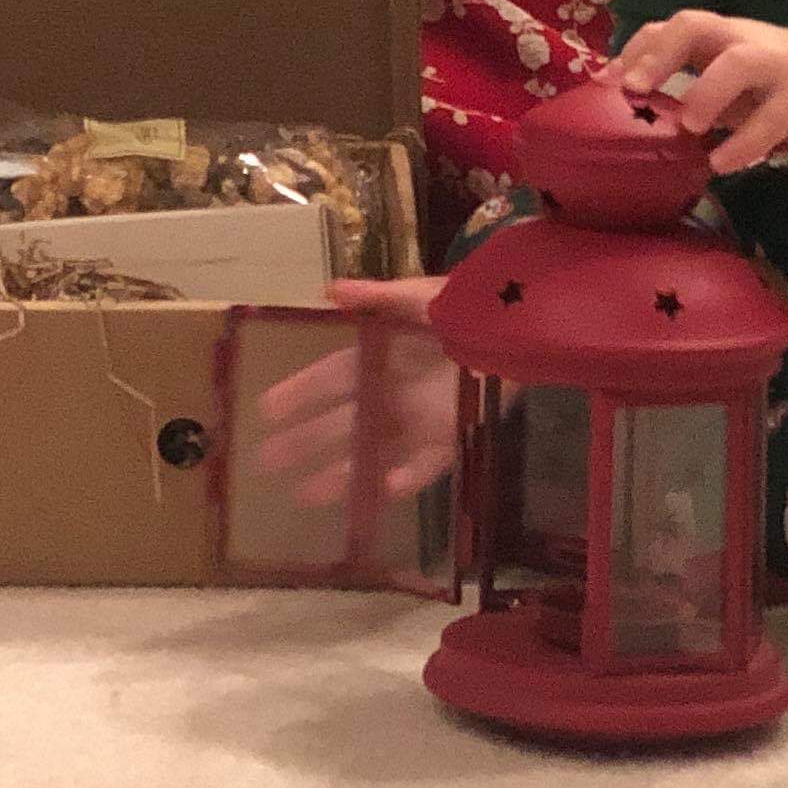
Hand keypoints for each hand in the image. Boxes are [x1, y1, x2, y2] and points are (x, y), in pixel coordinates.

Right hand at [251, 276, 453, 503]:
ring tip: (305, 495)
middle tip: (266, 461)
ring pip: (373, 451)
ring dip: (342, 472)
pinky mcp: (453, 438)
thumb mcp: (421, 295)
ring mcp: (421, 419)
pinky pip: (426, 465)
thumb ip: (377, 297)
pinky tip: (383, 491)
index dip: (300, 392)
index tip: (266, 409)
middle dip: (305, 441)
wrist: (522, 329)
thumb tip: (326, 291)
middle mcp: (394, 392)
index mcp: (382, 354)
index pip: (331, 378)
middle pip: (343, 421)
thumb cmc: (467, 305)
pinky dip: (407, 479)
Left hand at [615, 13, 787, 173]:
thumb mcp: (728, 73)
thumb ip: (690, 83)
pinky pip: (770, 120)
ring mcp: (775, 67)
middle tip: (634, 90)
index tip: (607, 81)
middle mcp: (742, 40)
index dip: (638, 49)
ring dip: (707, 91)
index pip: (672, 26)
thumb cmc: (768, 80)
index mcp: (719, 34)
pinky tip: (722, 163)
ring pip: (739, 63)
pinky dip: (743, 143)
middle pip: (697, 26)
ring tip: (687, 126)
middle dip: (662, 54)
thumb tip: (629, 108)